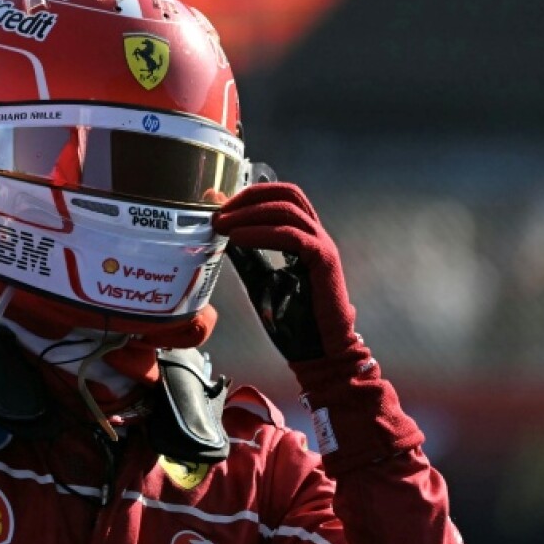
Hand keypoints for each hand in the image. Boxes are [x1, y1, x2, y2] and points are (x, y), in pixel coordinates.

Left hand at [214, 183, 358, 363]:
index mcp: (304, 236)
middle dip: (250, 196)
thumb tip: (223, 238)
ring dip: (249, 213)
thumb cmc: (294, 319)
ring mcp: (322, 245)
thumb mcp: (262, 281)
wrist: (319, 349)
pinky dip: (260, 234)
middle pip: (287, 194)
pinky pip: (290, 235)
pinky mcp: (323, 260)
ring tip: (222, 224)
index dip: (252, 194)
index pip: (282, 197)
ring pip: (287, 210)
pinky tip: (237, 239)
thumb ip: (247, 259)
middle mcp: (316, 234)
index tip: (220, 202)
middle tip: (220, 209)